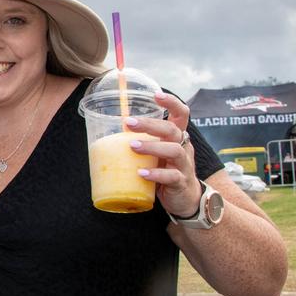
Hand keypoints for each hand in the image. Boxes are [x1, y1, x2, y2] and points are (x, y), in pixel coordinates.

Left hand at [126, 91, 200, 217]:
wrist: (186, 200)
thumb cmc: (166, 171)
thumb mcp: (157, 154)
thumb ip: (142, 142)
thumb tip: (108, 130)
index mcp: (177, 137)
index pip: (181, 114)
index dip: (171, 103)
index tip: (156, 94)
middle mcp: (183, 148)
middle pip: (172, 130)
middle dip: (150, 124)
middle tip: (128, 123)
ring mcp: (184, 165)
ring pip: (174, 150)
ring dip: (152, 147)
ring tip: (132, 146)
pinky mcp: (181, 183)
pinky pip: (171, 176)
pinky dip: (156, 174)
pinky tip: (141, 173)